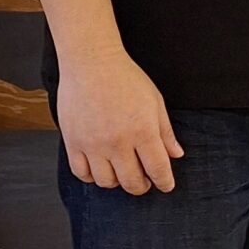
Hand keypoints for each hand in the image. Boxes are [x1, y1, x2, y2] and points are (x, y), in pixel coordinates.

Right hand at [56, 53, 185, 193]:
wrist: (91, 62)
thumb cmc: (125, 77)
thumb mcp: (154, 102)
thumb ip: (165, 132)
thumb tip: (176, 155)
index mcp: (142, 130)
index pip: (158, 169)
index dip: (164, 182)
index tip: (165, 185)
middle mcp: (118, 141)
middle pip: (132, 182)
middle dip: (142, 186)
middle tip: (144, 181)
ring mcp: (93, 144)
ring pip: (106, 182)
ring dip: (117, 182)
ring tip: (121, 171)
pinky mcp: (73, 142)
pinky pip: (81, 173)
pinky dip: (91, 177)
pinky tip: (99, 168)